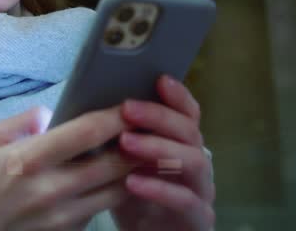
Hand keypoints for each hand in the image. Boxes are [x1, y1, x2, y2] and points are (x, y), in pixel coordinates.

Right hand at [0, 104, 138, 230]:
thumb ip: (22, 121)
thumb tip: (52, 113)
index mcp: (30, 159)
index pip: (86, 133)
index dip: (115, 117)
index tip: (132, 104)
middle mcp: (52, 189)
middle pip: (113, 163)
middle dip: (140, 143)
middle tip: (154, 126)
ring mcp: (64, 216)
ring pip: (118, 190)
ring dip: (137, 169)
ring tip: (150, 150)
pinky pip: (103, 208)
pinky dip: (119, 191)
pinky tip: (124, 177)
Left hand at [110, 74, 215, 230]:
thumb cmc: (136, 197)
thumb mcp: (126, 164)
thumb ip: (121, 138)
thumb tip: (93, 109)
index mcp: (183, 144)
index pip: (188, 113)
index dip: (177, 95)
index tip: (159, 79)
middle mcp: (198, 162)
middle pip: (189, 131)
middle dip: (159, 116)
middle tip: (128, 109)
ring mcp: (202, 190)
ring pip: (193, 160)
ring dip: (159, 147)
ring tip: (126, 142)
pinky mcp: (199, 218)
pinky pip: (185, 200)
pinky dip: (159, 189)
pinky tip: (132, 182)